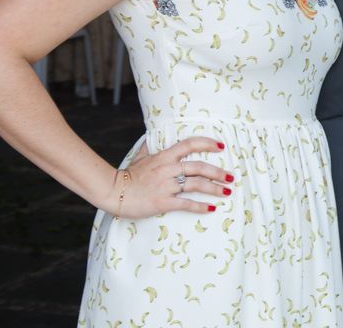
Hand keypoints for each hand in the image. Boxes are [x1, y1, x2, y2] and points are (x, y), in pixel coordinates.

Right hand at [107, 137, 231, 218]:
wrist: (112, 192)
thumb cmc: (127, 175)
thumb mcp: (140, 156)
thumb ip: (150, 145)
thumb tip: (154, 134)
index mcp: (164, 156)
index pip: (190, 144)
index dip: (208, 143)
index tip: (222, 146)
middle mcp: (167, 169)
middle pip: (199, 167)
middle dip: (218, 172)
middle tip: (230, 176)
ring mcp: (165, 186)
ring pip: (196, 185)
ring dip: (214, 189)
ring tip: (227, 192)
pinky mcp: (162, 201)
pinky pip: (186, 204)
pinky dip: (201, 206)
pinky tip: (212, 208)